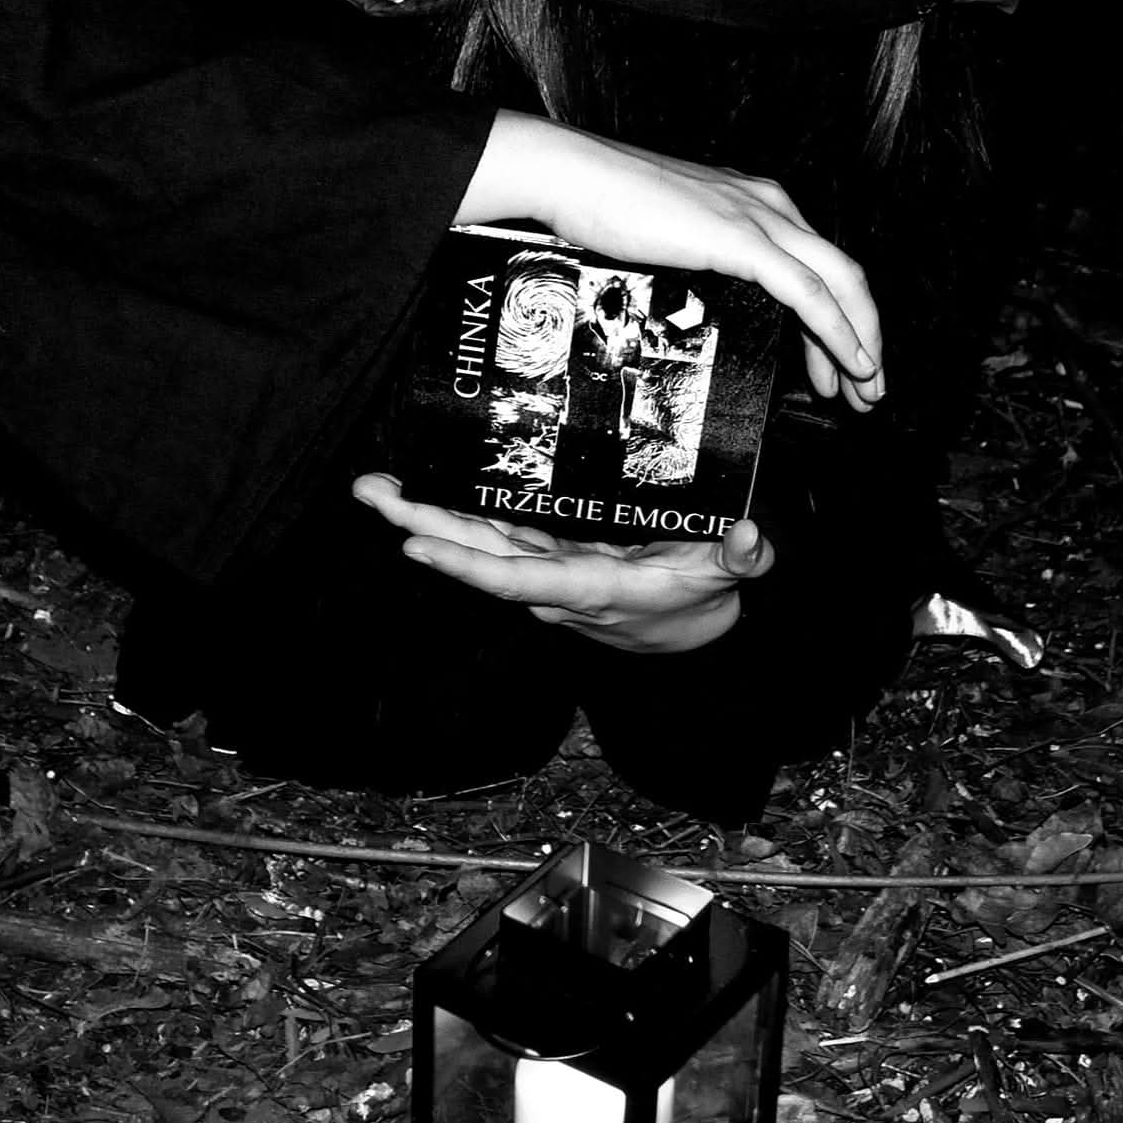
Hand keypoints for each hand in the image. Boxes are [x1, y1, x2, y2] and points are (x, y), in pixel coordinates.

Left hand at [352, 472, 775, 652]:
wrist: (692, 636)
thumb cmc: (703, 599)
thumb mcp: (729, 578)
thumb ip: (742, 559)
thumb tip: (751, 536)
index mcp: (589, 587)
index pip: (516, 577)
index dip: (465, 564)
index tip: (415, 546)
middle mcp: (554, 581)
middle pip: (476, 555)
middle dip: (420, 525)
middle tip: (370, 490)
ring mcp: (546, 569)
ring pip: (476, 542)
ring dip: (426, 516)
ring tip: (378, 485)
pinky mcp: (548, 556)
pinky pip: (494, 536)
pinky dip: (457, 514)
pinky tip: (426, 488)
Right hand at [457, 111, 883, 410]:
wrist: (574, 175)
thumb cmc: (607, 202)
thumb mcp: (674, 233)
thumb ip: (707, 257)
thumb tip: (713, 295)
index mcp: (758, 202)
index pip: (819, 265)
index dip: (841, 318)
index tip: (841, 365)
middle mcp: (772, 205)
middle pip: (845, 276)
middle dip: (866, 336)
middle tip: (869, 389)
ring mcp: (761, 219)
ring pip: (841, 285)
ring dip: (861, 343)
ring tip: (865, 391)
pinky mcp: (743, 240)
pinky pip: (809, 294)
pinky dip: (838, 332)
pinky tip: (849, 363)